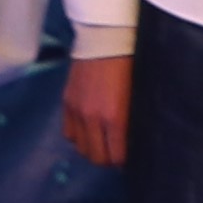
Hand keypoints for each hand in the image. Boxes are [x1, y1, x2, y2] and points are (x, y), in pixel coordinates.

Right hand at [59, 54, 132, 169]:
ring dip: (91, 149)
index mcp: (114, 118)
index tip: (128, 157)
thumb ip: (132, 122)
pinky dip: (78, 137)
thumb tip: (131, 142)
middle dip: (107, 160)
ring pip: (80, 147)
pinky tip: (87, 131)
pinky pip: (68, 133)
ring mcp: (77, 111)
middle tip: (115, 153)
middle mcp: (92, 118)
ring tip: (101, 143)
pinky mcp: (66, 102)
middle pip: (96, 157)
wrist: (104, 41)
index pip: (116, 157)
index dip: (123, 161)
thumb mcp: (136, 97)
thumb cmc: (129, 67)